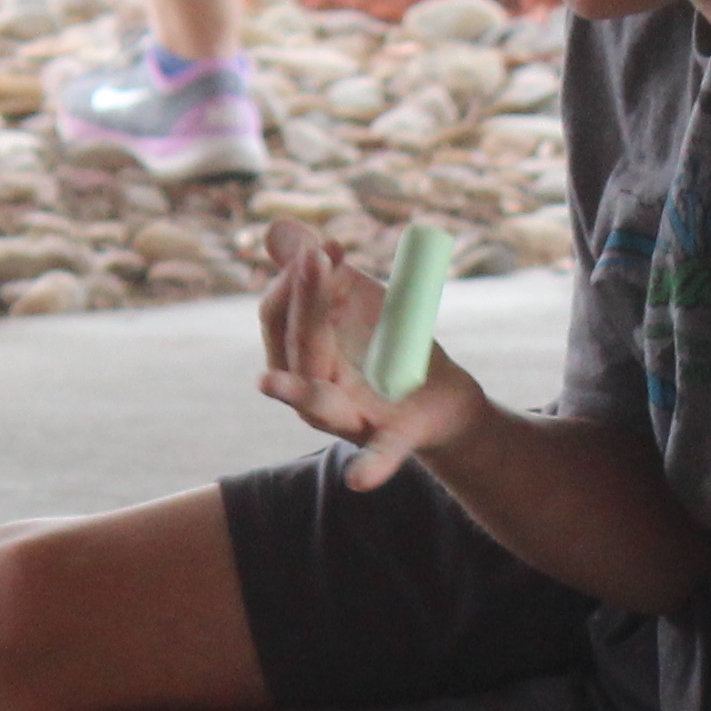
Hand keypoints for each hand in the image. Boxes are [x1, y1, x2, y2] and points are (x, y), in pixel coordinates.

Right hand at [256, 220, 484, 486]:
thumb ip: (314, 267)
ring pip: (316, 402)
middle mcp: (310, 391)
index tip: (327, 247)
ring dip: (295, 392)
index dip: (295, 278)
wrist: (442, 395)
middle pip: (296, 346)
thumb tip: (275, 228)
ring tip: (268, 383)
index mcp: (296, 354)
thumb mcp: (353, 298)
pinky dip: (371, 467)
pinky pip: (379, 454)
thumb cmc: (386, 344)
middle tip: (318, 259)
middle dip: (304, 301)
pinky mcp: (392, 438)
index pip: (275, 313)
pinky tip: (358, 482)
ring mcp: (347, 418)